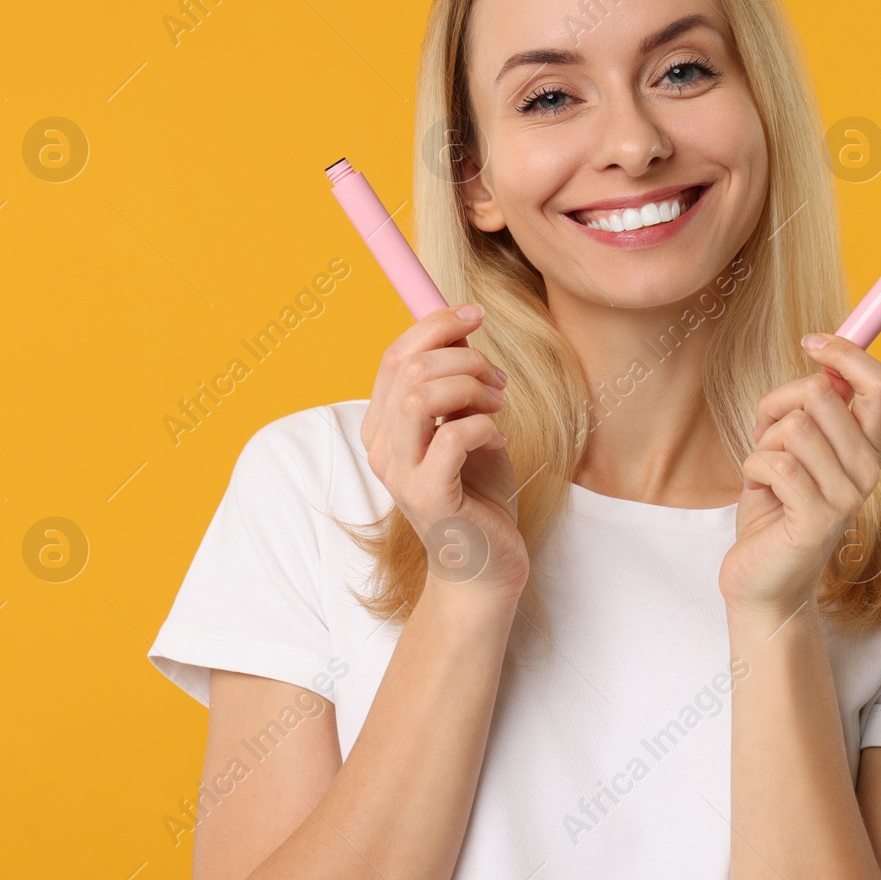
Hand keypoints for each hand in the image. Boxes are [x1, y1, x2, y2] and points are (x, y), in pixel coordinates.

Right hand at [361, 304, 529, 601]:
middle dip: (462, 357)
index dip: (434, 325)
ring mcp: (401, 474)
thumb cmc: (478, 496)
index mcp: (383, 426)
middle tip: (498, 380)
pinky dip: (484, 425)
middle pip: (407, 369)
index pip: (394, 356)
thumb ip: (456, 386)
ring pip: (419, 397)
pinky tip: (497, 438)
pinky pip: (452, 436)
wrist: (486, 565)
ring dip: (470, 387)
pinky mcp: (429, 497)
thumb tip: (463, 328)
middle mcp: (382, 448)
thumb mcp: (466, 427)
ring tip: (498, 404)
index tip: (475, 314)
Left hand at [719, 333, 880, 619]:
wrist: (763, 581)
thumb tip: (823, 359)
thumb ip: (812, 407)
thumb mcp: (795, 447)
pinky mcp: (817, 519)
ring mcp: (847, 498)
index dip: (848, 352)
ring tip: (764, 473)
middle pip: (822, 394)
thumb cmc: (774, 508)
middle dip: (777, 403)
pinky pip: (774, 462)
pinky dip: (753, 469)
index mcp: (869, 449)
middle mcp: (868, 471)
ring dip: (763, 443)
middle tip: (766, 436)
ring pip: (794, 426)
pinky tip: (759, 493)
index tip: (812, 341)